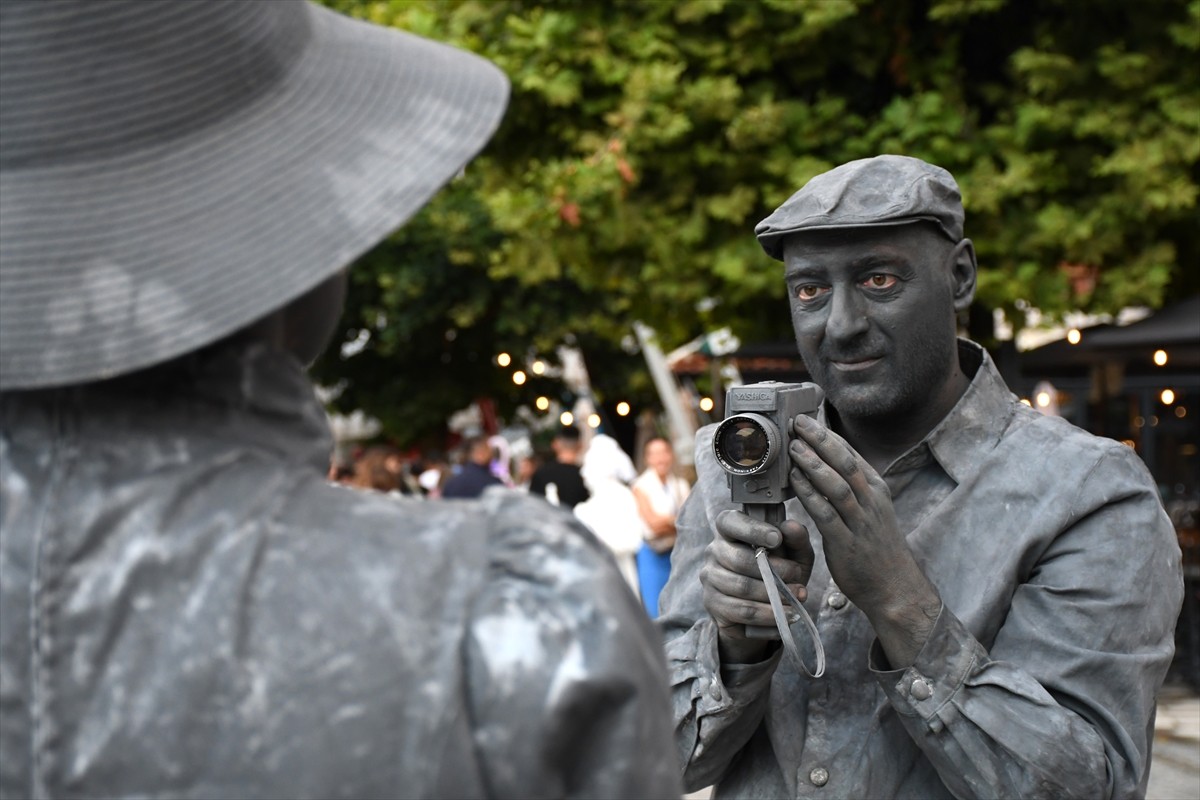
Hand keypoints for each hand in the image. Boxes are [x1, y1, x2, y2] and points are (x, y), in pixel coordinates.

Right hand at [700, 509, 812, 664]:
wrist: (768, 605)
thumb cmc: (780, 569)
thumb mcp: (795, 553)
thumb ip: (796, 538)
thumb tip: (790, 527)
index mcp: (728, 529)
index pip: (730, 522)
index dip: (753, 530)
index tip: (777, 539)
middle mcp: (714, 551)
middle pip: (739, 560)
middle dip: (774, 569)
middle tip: (797, 575)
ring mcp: (710, 579)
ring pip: (742, 588)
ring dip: (774, 594)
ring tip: (797, 597)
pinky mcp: (713, 605)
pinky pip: (742, 612)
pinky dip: (768, 615)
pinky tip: (786, 615)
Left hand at [788, 415, 940, 666]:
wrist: (896, 590)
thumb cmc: (877, 549)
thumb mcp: (871, 512)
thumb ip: (852, 490)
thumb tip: (825, 464)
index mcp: (877, 491)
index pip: (852, 454)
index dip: (828, 436)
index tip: (807, 420)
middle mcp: (872, 502)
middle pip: (846, 462)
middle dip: (821, 440)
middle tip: (797, 422)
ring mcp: (861, 522)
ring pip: (837, 484)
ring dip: (814, 463)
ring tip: (793, 446)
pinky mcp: (846, 543)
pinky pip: (826, 513)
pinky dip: (809, 494)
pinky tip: (794, 481)